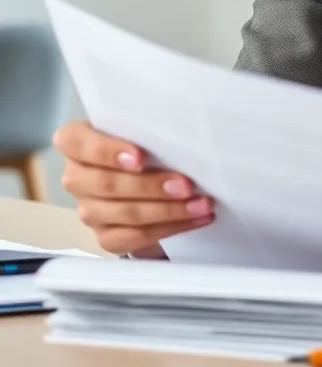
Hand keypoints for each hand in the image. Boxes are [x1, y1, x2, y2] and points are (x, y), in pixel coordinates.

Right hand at [52, 120, 214, 255]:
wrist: (148, 174)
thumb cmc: (145, 141)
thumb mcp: (141, 128)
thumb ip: (147, 129)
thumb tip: (182, 132)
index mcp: (75, 142)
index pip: (76, 143)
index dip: (108, 152)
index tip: (141, 158)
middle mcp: (76, 177)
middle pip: (106, 185)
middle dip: (150, 186)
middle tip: (186, 185)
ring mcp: (88, 209)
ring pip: (124, 214)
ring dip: (168, 210)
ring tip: (201, 204)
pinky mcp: (105, 235)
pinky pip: (134, 238)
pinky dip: (169, 228)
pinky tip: (195, 219)